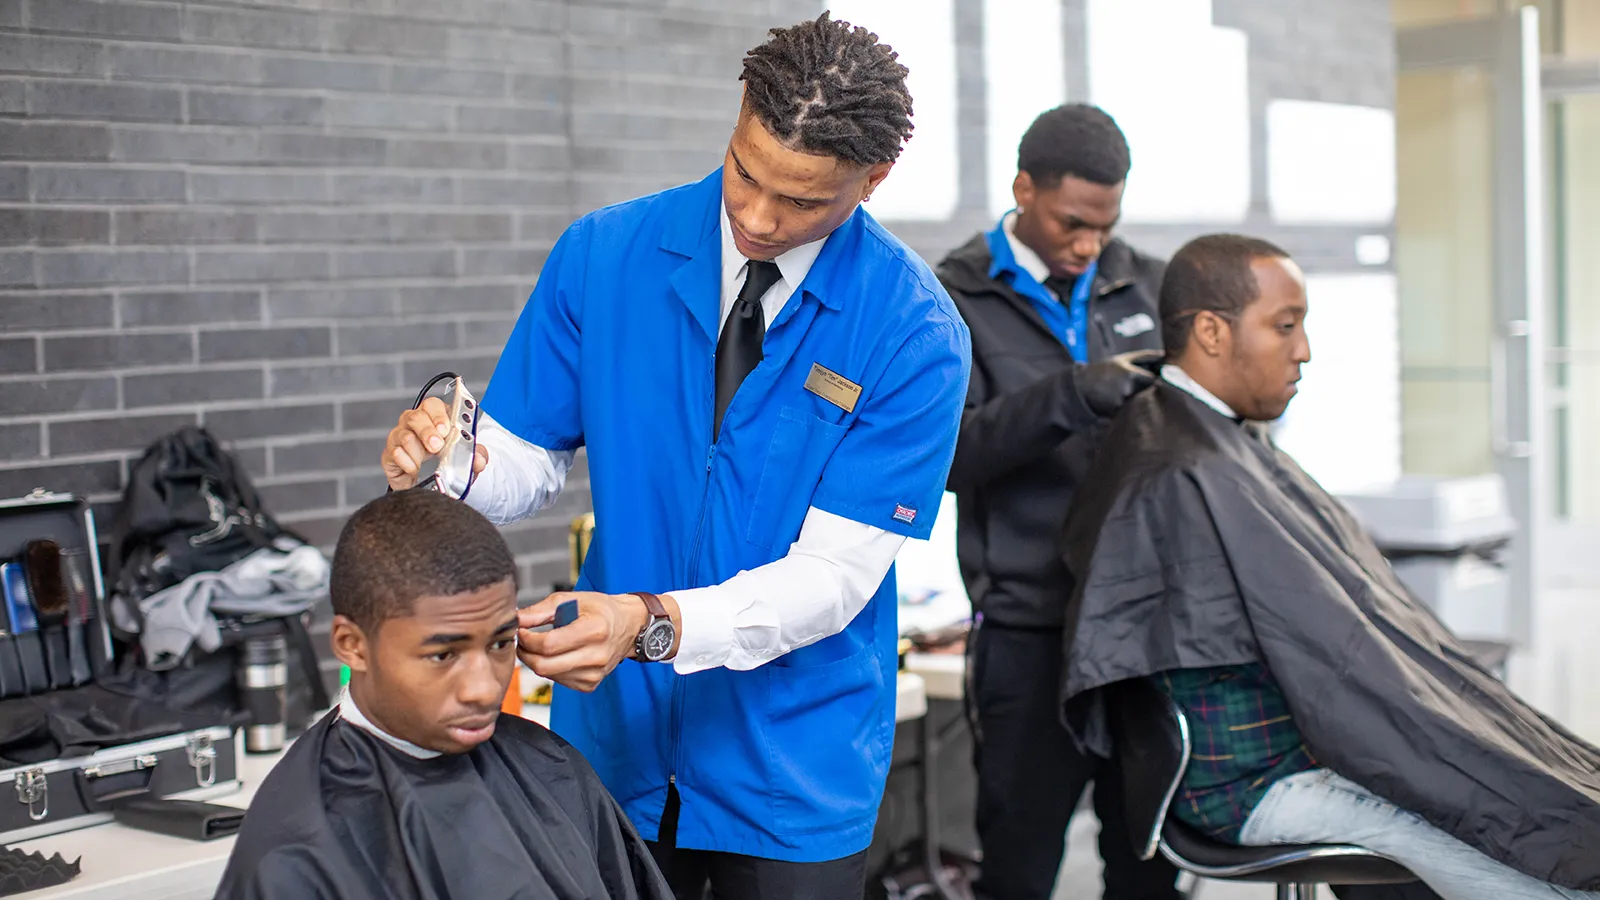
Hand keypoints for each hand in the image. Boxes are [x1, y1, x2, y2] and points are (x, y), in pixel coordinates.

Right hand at [381, 396, 488, 490]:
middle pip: (415, 416)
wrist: (430, 486)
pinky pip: (394, 453)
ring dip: (418, 452)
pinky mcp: (390, 453)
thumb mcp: (466, 460)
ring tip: (425, 463)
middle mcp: (415, 423)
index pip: (432, 405)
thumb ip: (476, 457)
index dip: (438, 415)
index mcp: (435, 418)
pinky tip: (414, 469)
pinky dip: (407, 463)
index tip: (445, 429)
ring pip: (404, 435)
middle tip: (436, 447)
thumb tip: (479, 460)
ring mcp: (399, 436)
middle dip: (427, 432)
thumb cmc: (447, 465)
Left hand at [516, 592, 657, 692]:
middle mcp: (597, 656)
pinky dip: (551, 668)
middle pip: (544, 665)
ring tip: (540, 645)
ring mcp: (595, 674)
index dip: (527, 639)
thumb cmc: (600, 610)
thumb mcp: (572, 599)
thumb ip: (541, 610)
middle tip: (523, 641)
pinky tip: (558, 655)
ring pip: (548, 675)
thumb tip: (517, 620)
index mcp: (594, 630)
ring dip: (537, 661)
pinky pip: (558, 680)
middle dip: (526, 653)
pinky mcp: (591, 684)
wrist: (628, 626)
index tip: (521, 630)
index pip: (548, 644)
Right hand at [1075, 350, 1161, 417]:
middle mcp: (1128, 388)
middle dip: (1144, 392)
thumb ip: (1144, 356)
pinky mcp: (1115, 411)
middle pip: (1147, 393)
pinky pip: (1128, 411)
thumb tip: (1163, 354)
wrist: (1081, 385)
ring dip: (1135, 400)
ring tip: (1122, 394)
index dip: (1156, 382)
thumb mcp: (1123, 359)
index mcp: (1132, 374)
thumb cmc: (1104, 369)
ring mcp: (1121, 401)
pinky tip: (1116, 402)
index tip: (1153, 382)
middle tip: (1135, 388)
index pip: (1154, 381)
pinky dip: (1126, 408)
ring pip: (1137, 403)